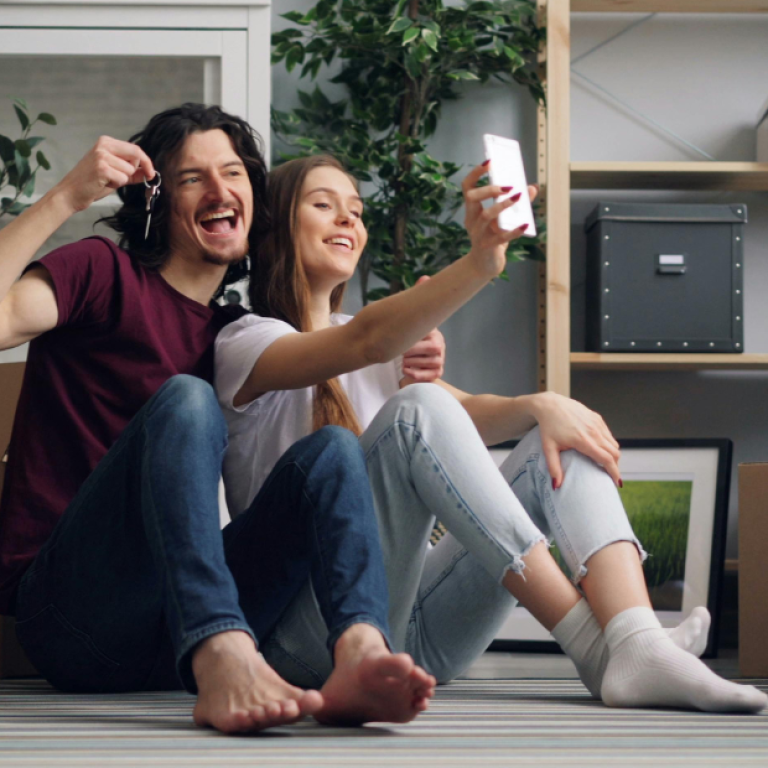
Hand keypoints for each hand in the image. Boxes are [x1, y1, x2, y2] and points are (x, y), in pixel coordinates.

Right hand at [55, 136, 154, 213]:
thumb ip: (131, 172)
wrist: (70, 194)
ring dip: (122, 179)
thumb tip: (148, 172)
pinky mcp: (101, 167)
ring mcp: (102, 155)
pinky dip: (116, 184)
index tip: (151, 173)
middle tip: (131, 178)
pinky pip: (122, 178)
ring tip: (107, 180)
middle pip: (136, 154)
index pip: (135, 148)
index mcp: (106, 142)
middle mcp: (104, 145)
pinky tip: (103, 183)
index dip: (146, 162)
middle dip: (139, 169)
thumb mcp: (115, 175)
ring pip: (130, 169)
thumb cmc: (92, 184)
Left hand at [400, 276, 445, 382]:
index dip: (412, 339)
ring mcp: (439, 361)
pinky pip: (428, 376)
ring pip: (426, 362)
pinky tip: (405, 370)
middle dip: (410, 351)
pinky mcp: (436, 374)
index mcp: (435, 333)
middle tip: (400, 351)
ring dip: (410, 362)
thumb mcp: (408, 319)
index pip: (427, 334)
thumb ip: (415, 299)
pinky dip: (415, 374)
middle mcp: (440, 346)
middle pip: (428, 349)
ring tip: (402, 359)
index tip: (402, 341)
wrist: (410, 361)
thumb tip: (424, 278)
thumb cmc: (408, 339)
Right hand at [462, 161, 537, 278]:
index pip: (467, 188)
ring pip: (486, 216)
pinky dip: (514, 231)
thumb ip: (516, 204)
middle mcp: (472, 220)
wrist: (485, 265)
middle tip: (507, 186)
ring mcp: (478, 234)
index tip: (489, 162)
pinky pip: (501, 238)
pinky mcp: (487, 247)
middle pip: (472, 198)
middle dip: (489, 189)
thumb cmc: (493, 238)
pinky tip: (524, 225)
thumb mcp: (503, 220)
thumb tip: (531, 188)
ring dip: (502, 205)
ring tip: (517, 197)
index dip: (476, 174)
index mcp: (472, 210)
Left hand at [531, 392, 620, 488]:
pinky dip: (609, 444)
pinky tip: (601, 449)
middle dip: (615, 466)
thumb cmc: (548, 427)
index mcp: (584, 440)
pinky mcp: (597, 418)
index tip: (617, 483)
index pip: (606, 459)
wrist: (549, 405)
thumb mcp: (548, 448)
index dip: (614, 473)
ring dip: (613, 455)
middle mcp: (594, 431)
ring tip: (607, 464)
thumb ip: (554, 468)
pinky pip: (609, 434)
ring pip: (614, 443)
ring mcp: (597, 423)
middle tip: (611, 476)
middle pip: (614, 453)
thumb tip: (557, 486)